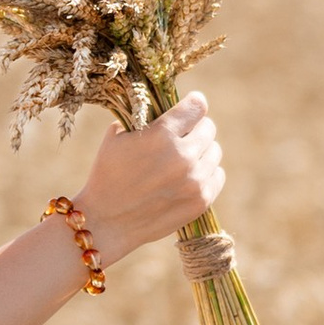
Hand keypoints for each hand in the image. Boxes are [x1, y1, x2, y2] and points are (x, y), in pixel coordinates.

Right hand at [79, 92, 225, 269]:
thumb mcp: (116, 135)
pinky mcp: (201, 201)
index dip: (193, 104)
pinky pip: (217, 175)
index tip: (189, 108)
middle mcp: (183, 156)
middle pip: (209, 128)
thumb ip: (144, 117)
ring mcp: (194, 180)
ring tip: (182, 160)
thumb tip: (165, 105)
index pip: (198, 106)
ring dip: (201, 152)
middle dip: (195, 129)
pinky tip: (188, 177)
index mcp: (162, 134)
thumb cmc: (107, 174)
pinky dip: (206, 173)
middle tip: (182, 137)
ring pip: (214, 152)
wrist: (106, 220)